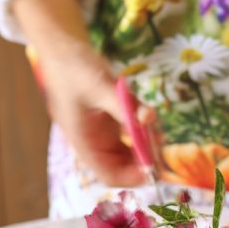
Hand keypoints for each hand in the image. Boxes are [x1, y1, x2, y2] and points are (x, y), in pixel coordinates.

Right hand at [13, 0, 144, 186]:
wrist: (63, 50)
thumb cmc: (73, 68)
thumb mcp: (99, 86)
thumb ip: (125, 105)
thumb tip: (149, 118)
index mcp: (84, 142)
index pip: (110, 175)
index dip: (133, 177)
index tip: (156, 167)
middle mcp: (94, 144)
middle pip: (124, 167)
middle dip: (145, 161)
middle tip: (164, 148)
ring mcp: (103, 134)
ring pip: (130, 152)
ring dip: (147, 146)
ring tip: (158, 131)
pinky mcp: (111, 124)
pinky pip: (132, 135)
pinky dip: (144, 131)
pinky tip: (150, 119)